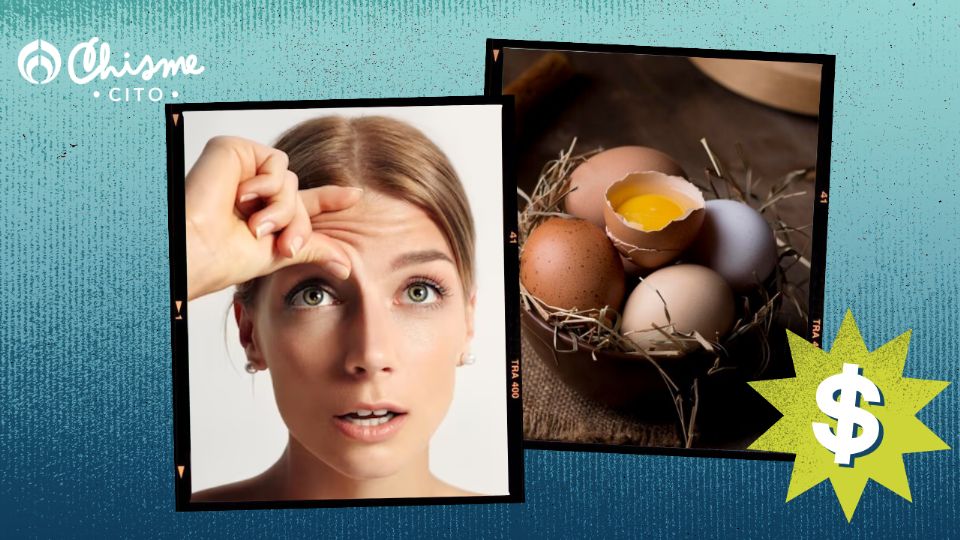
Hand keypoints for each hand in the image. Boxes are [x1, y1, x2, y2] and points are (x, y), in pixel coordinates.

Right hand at [184, 136, 361, 299]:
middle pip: (300, 196)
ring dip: (281, 208)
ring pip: (292, 181)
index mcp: (264, 211)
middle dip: (297, 224)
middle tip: (281, 245)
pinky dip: (267, 185)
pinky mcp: (236, 151)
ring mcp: (245, 169)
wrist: (202, 250)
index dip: (330, 198)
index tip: (355, 196)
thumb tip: (346, 265)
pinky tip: (242, 197)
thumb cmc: (229, 257)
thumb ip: (315, 248)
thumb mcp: (282, 253)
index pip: (304, 202)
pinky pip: (278, 163)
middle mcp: (255, 190)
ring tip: (254, 225)